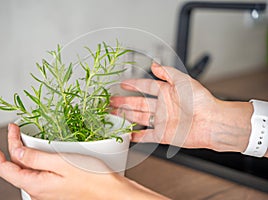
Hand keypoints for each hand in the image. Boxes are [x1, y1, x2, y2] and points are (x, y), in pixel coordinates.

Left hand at [0, 124, 168, 199]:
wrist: (110, 192)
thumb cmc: (92, 178)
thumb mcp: (62, 163)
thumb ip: (35, 158)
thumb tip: (15, 151)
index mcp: (36, 185)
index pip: (4, 169)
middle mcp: (38, 190)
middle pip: (13, 168)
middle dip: (9, 148)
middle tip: (13, 130)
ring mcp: (46, 190)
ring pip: (25, 170)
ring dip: (21, 153)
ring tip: (22, 137)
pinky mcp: (54, 186)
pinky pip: (36, 172)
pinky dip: (32, 159)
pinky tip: (38, 151)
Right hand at [111, 63, 253, 152]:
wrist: (212, 122)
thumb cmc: (202, 101)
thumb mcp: (183, 81)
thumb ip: (167, 72)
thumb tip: (155, 65)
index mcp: (167, 92)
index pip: (146, 87)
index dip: (134, 85)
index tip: (123, 84)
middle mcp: (163, 106)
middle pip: (138, 103)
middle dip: (124, 102)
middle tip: (112, 101)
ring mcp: (162, 121)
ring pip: (139, 118)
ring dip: (125, 116)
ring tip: (113, 114)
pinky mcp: (163, 134)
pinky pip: (146, 136)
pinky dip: (136, 136)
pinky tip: (127, 133)